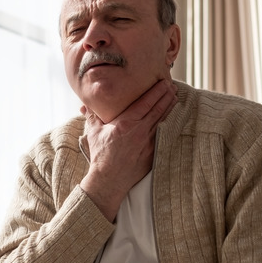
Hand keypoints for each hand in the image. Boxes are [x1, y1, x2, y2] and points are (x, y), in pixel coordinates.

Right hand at [79, 79, 177, 220]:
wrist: (108, 179)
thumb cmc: (100, 155)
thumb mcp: (94, 132)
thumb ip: (93, 115)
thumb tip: (86, 103)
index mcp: (126, 124)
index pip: (146, 103)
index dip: (157, 91)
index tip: (164, 83)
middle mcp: (140, 132)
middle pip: (158, 109)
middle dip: (167, 96)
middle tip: (173, 86)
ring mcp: (149, 143)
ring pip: (163, 120)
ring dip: (170, 108)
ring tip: (175, 97)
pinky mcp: (153, 153)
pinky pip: (164, 134)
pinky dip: (169, 124)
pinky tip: (173, 118)